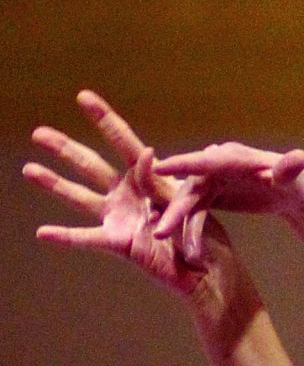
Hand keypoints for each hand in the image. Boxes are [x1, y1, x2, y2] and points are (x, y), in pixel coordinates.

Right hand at [26, 92, 218, 295]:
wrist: (212, 268)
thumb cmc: (205, 232)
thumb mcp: (187, 199)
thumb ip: (161, 180)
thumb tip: (145, 153)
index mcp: (147, 176)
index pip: (122, 141)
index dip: (103, 119)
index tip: (83, 96)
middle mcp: (127, 193)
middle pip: (90, 165)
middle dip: (64, 148)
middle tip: (38, 133)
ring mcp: (120, 217)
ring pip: (80, 196)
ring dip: (54, 183)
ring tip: (29, 169)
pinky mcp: (121, 242)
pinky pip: (89, 239)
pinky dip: (66, 236)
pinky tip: (42, 232)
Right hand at [151, 140, 303, 265]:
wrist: (297, 191)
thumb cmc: (300, 181)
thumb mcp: (298, 178)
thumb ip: (292, 170)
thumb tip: (299, 159)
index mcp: (235, 158)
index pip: (208, 160)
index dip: (185, 164)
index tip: (159, 167)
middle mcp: (218, 165)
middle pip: (192, 187)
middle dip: (176, 209)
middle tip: (161, 231)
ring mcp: (213, 180)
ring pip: (191, 202)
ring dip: (181, 225)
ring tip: (178, 249)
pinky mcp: (213, 194)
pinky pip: (197, 212)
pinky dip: (192, 229)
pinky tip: (192, 252)